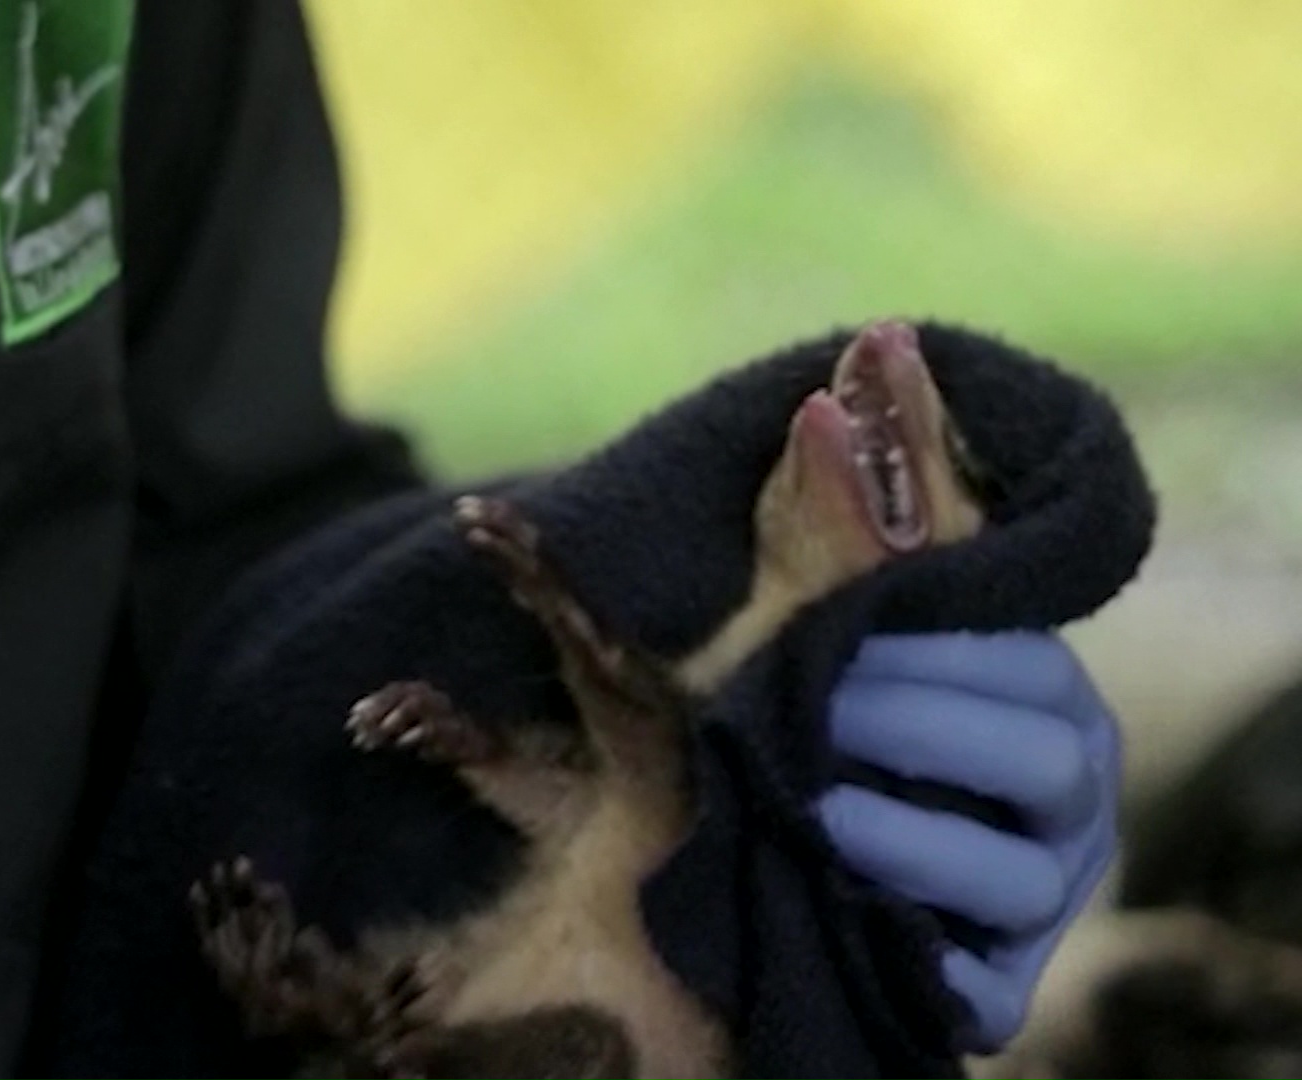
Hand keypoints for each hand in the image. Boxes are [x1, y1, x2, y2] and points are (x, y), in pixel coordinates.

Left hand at [817, 632, 1119, 1052]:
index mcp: (1057, 708)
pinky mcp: (1002, 982)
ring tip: (820, 813)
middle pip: (1045, 763)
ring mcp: (1047, 897)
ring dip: (918, 842)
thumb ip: (863, 592)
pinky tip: (860, 923)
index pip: (1031, 665)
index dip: (938, 649)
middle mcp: (1074, 805)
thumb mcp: (879, 654)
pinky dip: (937, 973)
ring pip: (1020, 881)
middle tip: (822, 711)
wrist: (865, 844)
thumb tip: (814, 467)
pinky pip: (991, 996)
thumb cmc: (863, 719)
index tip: (843, 628)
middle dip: (926, 729)